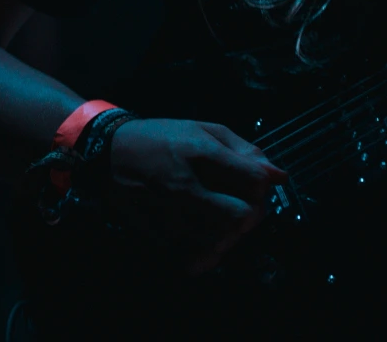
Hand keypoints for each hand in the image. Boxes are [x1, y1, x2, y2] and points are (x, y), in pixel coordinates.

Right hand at [99, 118, 286, 274]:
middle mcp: (185, 185)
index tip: (260, 181)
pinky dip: (210, 252)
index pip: (252, 180)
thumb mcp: (204, 129)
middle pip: (241, 216)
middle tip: (247, 203)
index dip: (265, 183)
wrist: (108, 155)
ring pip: (220, 240)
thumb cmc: (161, 138)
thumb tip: (278, 176)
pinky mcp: (157, 235)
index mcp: (199, 153)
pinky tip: (209, 236)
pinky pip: (195, 257)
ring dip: (233, 233)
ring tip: (228, 219)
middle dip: (253, 211)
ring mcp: (169, 213)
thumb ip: (244, 151)